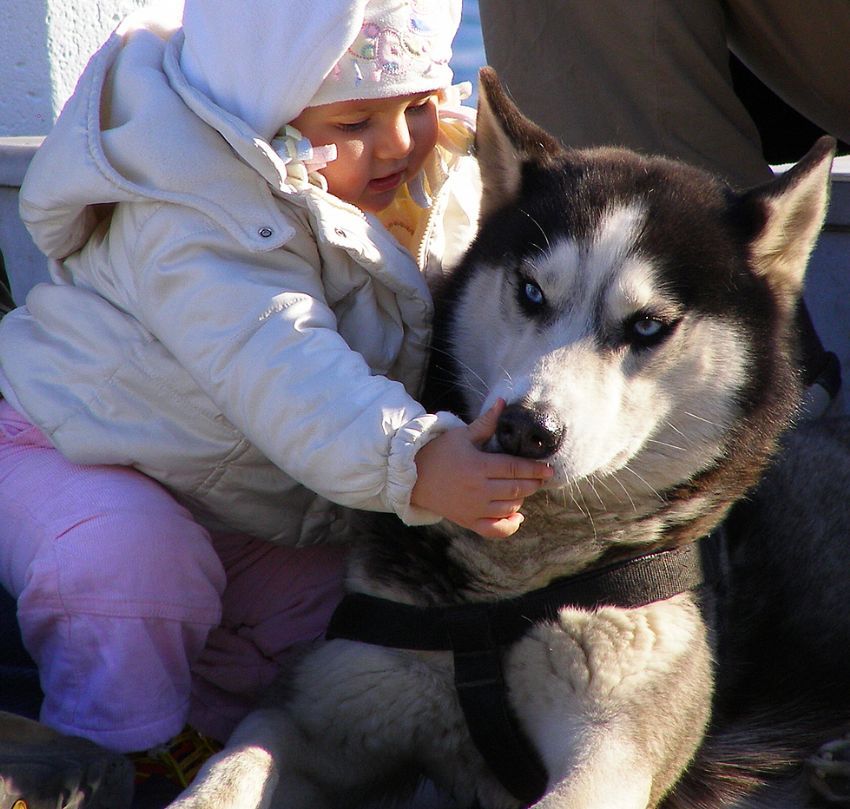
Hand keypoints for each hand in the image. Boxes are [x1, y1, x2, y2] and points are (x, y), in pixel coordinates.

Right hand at [411, 399, 553, 537]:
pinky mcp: (468, 521)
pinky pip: (495, 530)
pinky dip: (509, 526)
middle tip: (541, 478)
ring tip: (523, 489)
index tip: (549, 469)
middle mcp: (478, 490)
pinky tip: (517, 517)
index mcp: (478, 466)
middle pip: (516, 489)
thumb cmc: (440, 452)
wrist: (414, 477)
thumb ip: (486, 422)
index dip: (535, 469)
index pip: (515, 469)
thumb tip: (503, 402)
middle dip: (533, 484)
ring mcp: (473, 508)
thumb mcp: (462, 435)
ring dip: (521, 499)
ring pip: (509, 508)